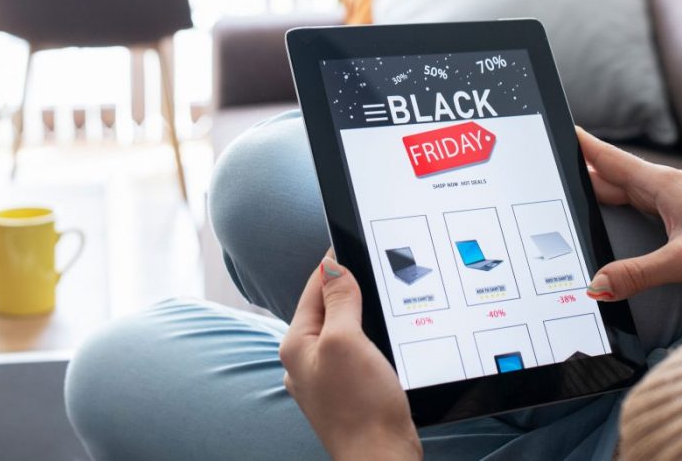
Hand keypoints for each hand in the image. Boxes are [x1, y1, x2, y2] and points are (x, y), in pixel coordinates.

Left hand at [280, 253, 421, 460]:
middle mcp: (305, 362)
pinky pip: (356, 353)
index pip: (314, 289)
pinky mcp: (348, 393)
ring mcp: (326, 379)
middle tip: (373, 268)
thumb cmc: (360, 406)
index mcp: (296, 345)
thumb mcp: (346, 340)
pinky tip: (385, 339)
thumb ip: (339, 300)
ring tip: (380, 298)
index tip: (352, 242)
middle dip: (348, 289)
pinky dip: (369, 340)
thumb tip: (333, 265)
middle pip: (327, 309)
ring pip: (343, 331)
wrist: (380, 458)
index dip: (334, 264)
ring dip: (360, 315)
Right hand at [577, 127, 681, 299]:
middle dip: (581, 170)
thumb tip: (598, 285)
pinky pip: (636, 202)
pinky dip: (614, 203)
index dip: (584, 146)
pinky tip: (605, 210)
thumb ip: (638, 273)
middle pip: (612, 175)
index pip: (612, 160)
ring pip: (624, 189)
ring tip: (567, 188)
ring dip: (597, 188)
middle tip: (549, 167)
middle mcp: (665, 187)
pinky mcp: (678, 214)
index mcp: (663, 185)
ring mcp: (672, 199)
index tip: (560, 130)